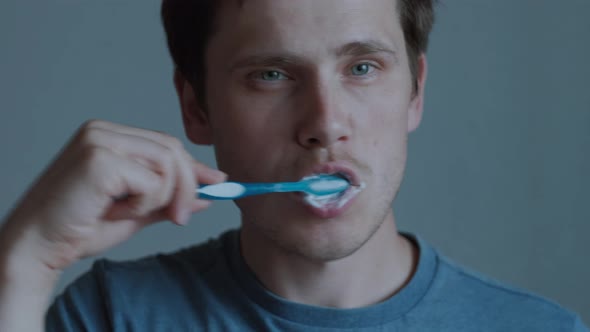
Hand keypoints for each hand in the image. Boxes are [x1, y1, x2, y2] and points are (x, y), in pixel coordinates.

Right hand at [0, 120, 225, 271]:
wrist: (38, 248)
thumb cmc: (80, 229)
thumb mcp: (136, 212)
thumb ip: (169, 199)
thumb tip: (207, 194)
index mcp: (110, 136)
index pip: (165, 144)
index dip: (194, 166)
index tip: (217, 183)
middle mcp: (104, 131)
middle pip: (173, 150)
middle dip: (187, 187)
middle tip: (179, 219)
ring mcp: (100, 140)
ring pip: (168, 164)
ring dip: (158, 199)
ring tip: (125, 213)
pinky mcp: (99, 158)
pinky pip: (152, 181)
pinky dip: (142, 204)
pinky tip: (113, 211)